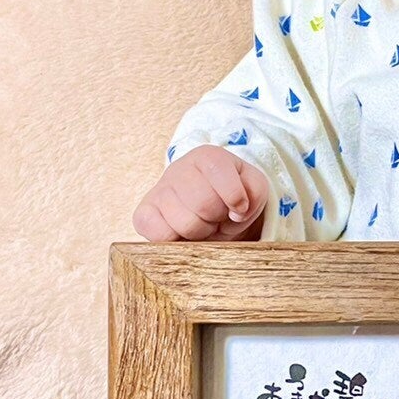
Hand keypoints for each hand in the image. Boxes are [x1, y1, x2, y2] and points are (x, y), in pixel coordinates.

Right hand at [132, 145, 269, 241]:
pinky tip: (184, 233)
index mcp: (207, 157)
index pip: (217, 170)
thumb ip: (255, 192)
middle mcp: (178, 169)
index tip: (238, 208)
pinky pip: (159, 235)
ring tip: (203, 224)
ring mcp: (158, 192)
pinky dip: (177, 241)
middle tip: (217, 217)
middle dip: (217, 218)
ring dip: (201, 232)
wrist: (212, 213)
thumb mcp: (254, 189)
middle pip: (203, 203)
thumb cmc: (233, 199)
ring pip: (184, 223)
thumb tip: (237, 211)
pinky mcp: (144, 215)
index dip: (234, 197)